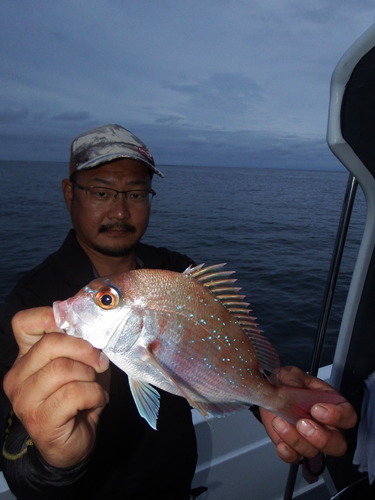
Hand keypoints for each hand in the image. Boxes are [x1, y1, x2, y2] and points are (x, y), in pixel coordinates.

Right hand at [3, 306, 109, 467]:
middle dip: (85, 349)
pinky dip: (95, 394)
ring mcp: (25, 399)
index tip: (79, 327)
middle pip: (50, 344)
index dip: (51, 317)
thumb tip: (95, 320)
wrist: (74, 442)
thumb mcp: (82, 362)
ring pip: (63, 369)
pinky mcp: (40, 420)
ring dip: (90, 375)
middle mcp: (18, 375)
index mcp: (26, 356)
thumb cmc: (80, 396)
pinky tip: (97, 400)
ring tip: (96, 385)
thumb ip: (81, 342)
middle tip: (101, 361)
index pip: (24, 322)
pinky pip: (74, 393)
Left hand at [259, 366, 356, 462]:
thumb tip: (294, 388)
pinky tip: (281, 442)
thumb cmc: (286, 383)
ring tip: (281, 423)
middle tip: (303, 424)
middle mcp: (324, 425)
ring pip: (314, 451)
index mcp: (331, 404)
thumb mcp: (291, 375)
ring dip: (296, 440)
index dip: (337, 416)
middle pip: (338, 444)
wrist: (268, 391)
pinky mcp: (294, 447)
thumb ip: (295, 382)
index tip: (317, 409)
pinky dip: (288, 453)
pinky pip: (295, 458)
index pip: (347, 416)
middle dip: (322, 438)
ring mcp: (310, 439)